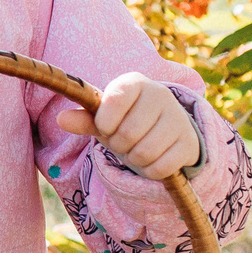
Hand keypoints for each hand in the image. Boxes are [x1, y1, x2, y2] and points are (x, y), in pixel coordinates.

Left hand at [58, 74, 200, 180]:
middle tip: (123, 140)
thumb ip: (83, 119)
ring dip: (134, 158)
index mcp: (134, 82)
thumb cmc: (126, 120)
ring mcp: (179, 118)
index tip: (106, 126)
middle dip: (119, 144)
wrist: (165, 130)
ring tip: (136, 148)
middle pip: (128, 133)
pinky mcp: (189, 143)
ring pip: (145, 152)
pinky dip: (150, 170)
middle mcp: (160, 94)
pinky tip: (153, 159)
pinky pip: (161, 167)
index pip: (114, 102)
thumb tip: (62, 120)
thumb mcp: (104, 118)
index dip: (105, 122)